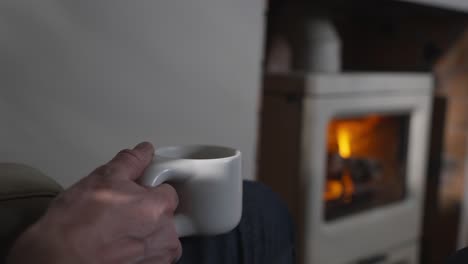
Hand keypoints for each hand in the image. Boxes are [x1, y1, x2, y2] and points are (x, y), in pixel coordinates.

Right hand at [7, 142, 181, 263]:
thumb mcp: (102, 178)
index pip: (167, 190)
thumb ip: (131, 161)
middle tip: (119, 213)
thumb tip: (144, 151)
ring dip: (142, 234)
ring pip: (158, 238)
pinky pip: (150, 257)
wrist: (57, 259)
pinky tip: (116, 247)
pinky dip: (137, 253)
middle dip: (146, 212)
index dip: (148, 190)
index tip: (133, 194)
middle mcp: (165, 236)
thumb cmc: (75, 224)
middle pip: (165, 216)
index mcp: (159, 208)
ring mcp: (157, 258)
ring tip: (114, 232)